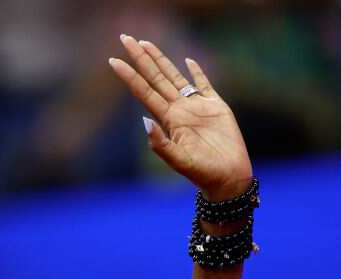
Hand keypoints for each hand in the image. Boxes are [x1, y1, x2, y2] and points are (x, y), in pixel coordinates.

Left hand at [109, 35, 252, 200]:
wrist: (227, 179)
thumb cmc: (203, 173)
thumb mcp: (178, 161)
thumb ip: (160, 144)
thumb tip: (144, 122)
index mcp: (167, 120)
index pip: (143, 91)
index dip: (129, 76)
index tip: (112, 61)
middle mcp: (178, 110)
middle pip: (155, 77)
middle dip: (140, 58)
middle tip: (125, 38)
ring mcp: (196, 107)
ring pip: (174, 77)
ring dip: (160, 60)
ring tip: (146, 44)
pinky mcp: (216, 107)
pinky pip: (204, 85)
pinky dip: (197, 72)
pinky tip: (188, 61)